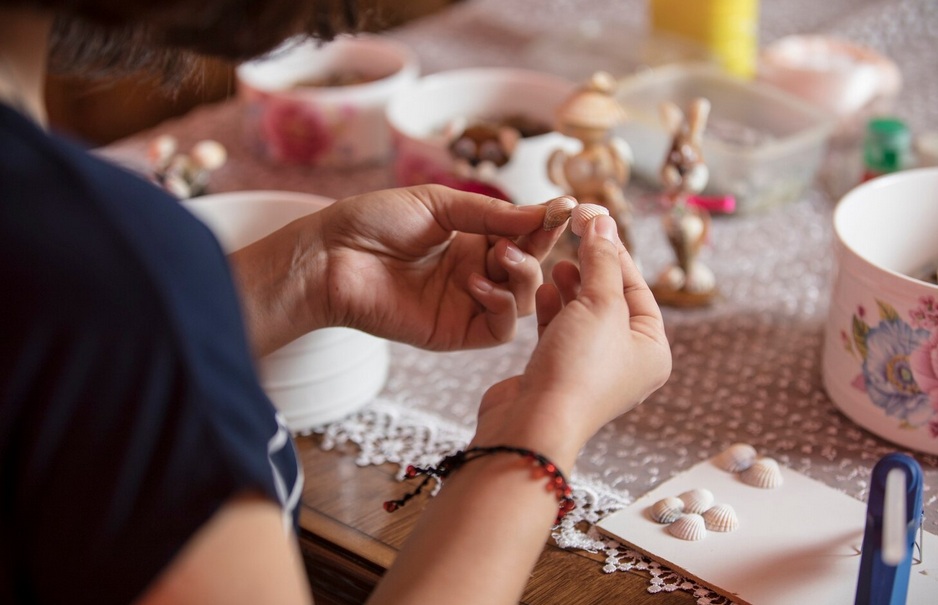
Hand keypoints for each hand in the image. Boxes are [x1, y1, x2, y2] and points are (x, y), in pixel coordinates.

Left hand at [239, 184, 560, 353]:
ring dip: (522, 276)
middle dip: (540, 248)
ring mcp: (465, 304)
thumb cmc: (373, 222)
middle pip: (530, 268)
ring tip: (498, 255)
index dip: (545, 222)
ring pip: (522, 301)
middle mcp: (474, 272)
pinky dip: (501, 307)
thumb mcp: (439, 204)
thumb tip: (546, 211)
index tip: (569, 207)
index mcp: (471, 238)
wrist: (330, 256)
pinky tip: (479, 284)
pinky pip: (497, 329)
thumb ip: (492, 214)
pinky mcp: (453, 333)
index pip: (523, 234)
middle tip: (539, 231)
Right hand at [472, 214, 671, 466]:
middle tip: (574, 240)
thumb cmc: (578, 369)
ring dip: (571, 288)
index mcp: (652, 351)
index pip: (639, 290)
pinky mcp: (559, 373)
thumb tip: (604, 221)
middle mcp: (626, 363)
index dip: (616, 254)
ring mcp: (591, 370)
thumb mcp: (599, 304)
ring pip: (584, 317)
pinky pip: (561, 332)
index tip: (595, 224)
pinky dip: (554, 310)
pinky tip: (542, 292)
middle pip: (612, 302)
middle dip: (592, 270)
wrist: (534, 423)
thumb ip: (602, 260)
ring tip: (557, 265)